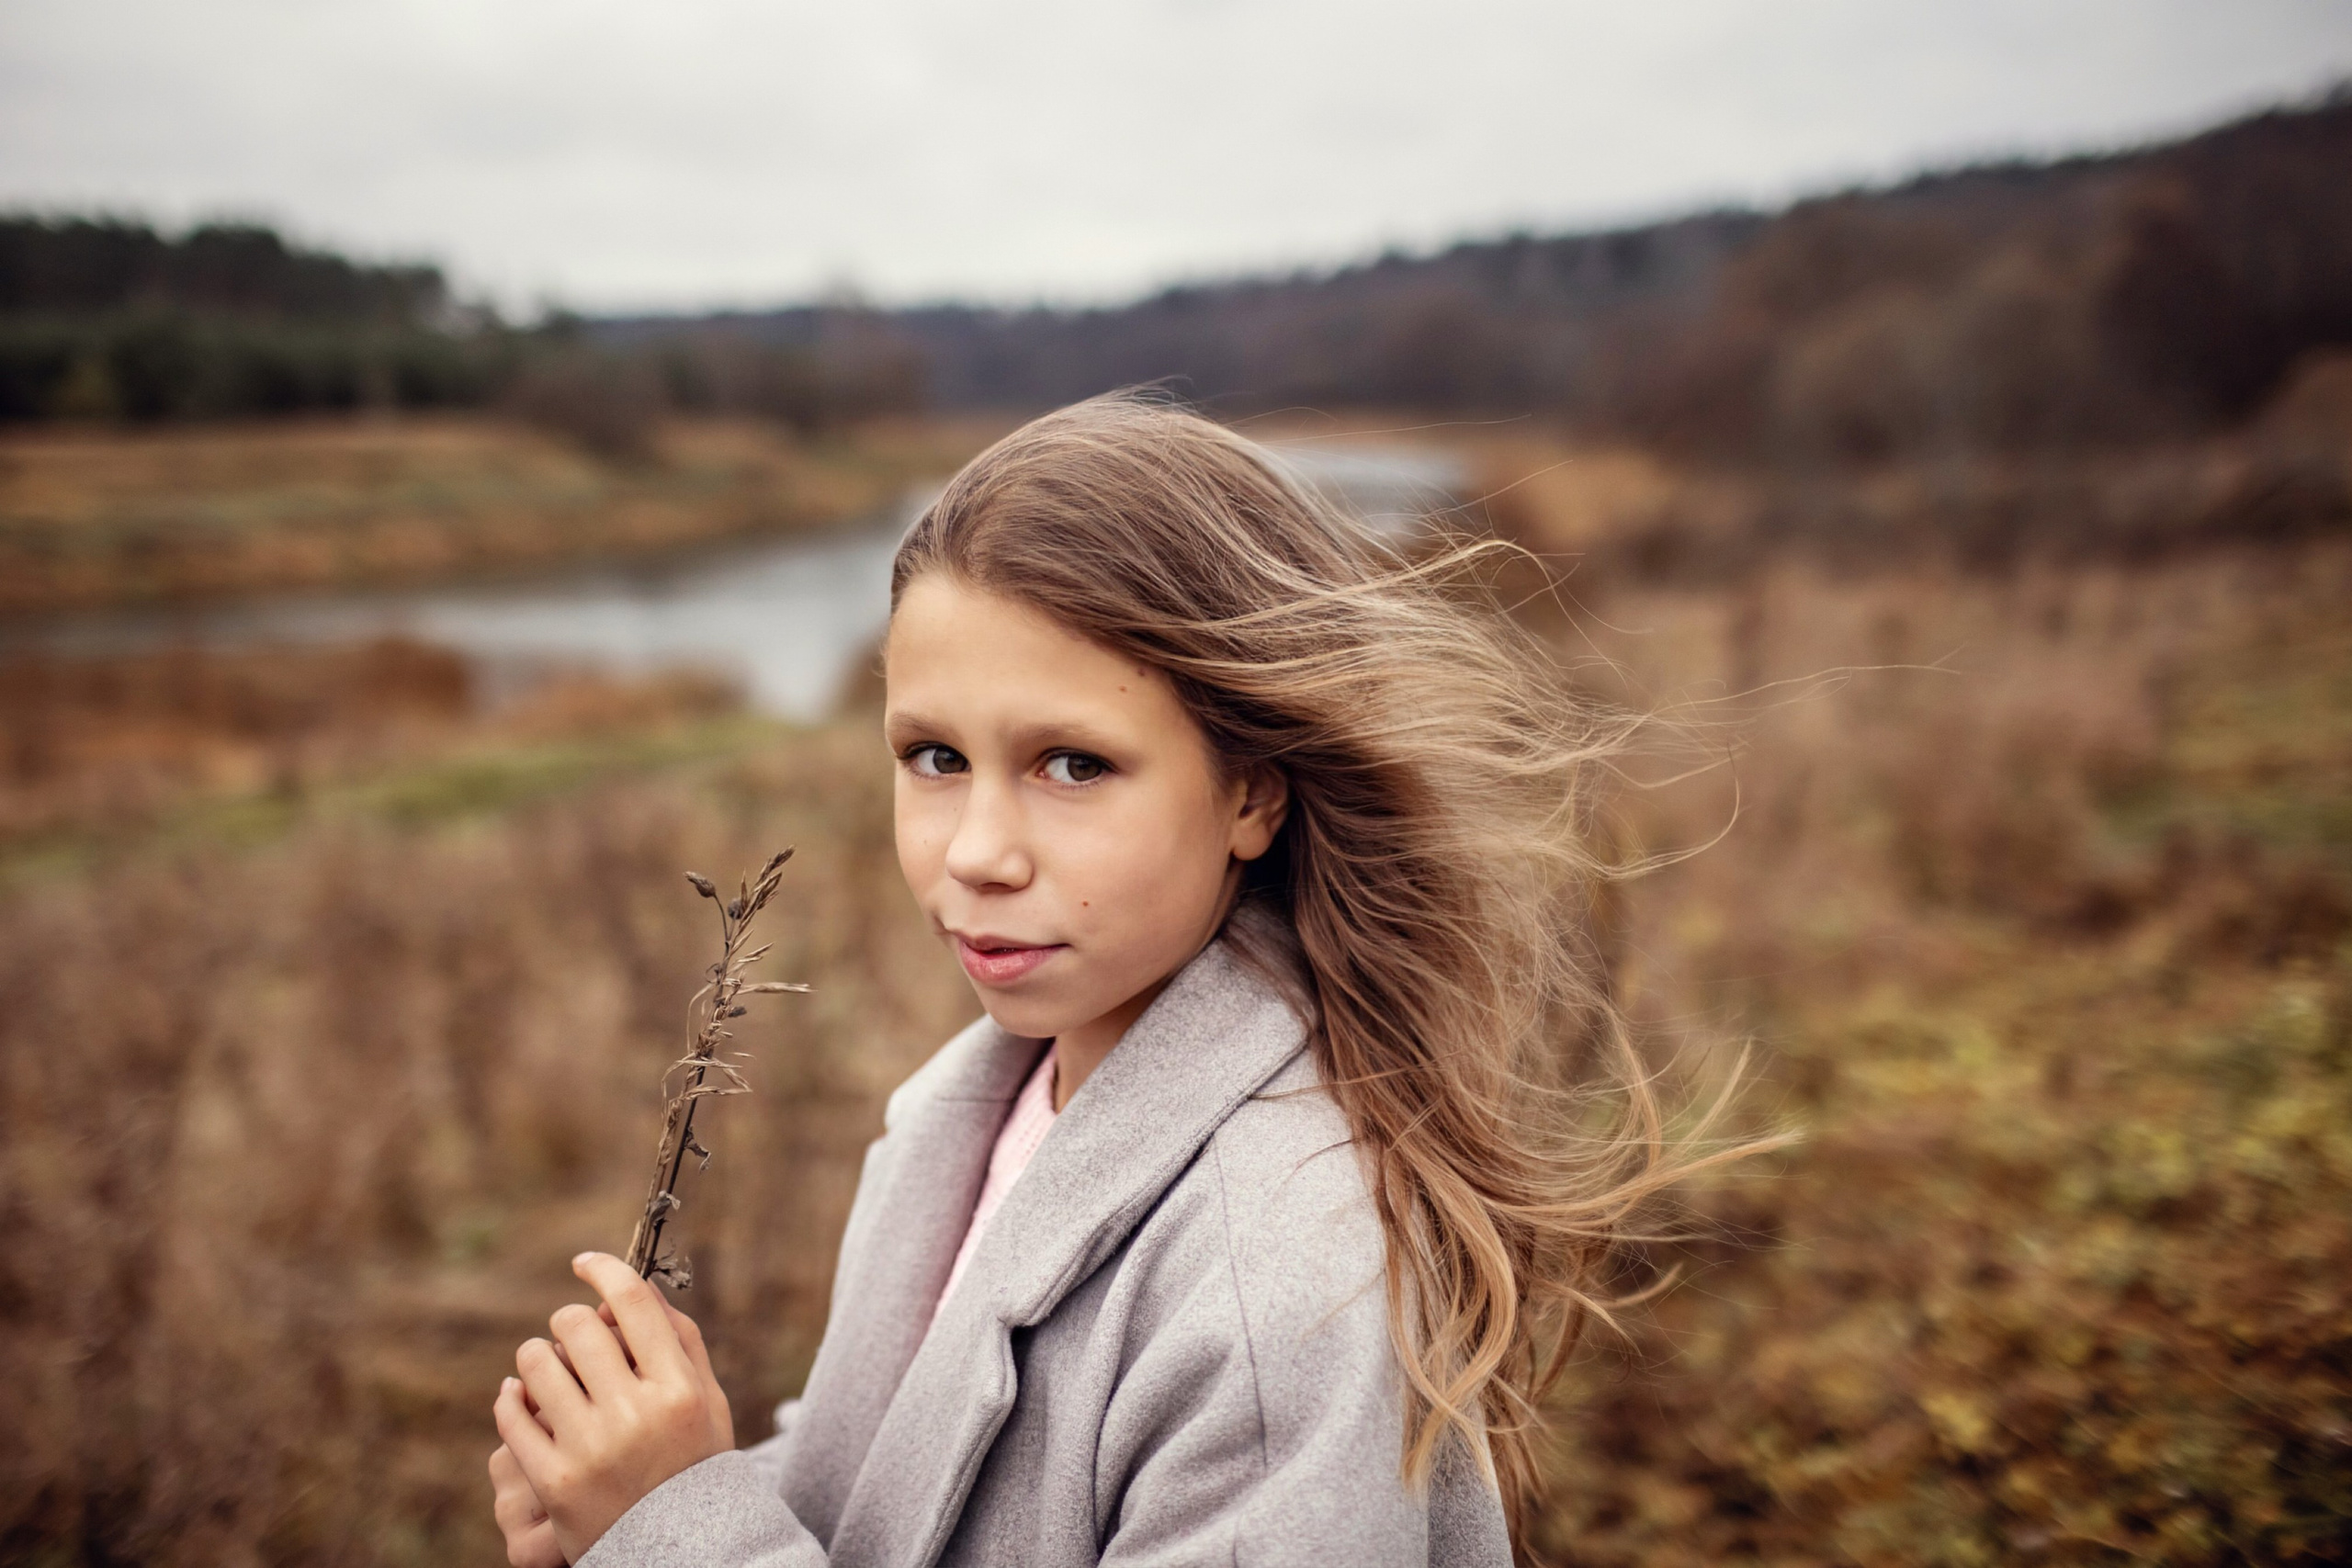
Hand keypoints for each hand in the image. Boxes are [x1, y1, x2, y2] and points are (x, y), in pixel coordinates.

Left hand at [491, 1252, 734, 1563]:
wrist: (683, 1552)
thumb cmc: (695, 1463)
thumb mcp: (707, 1401)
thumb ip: (679, 1340)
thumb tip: (633, 1289)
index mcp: (677, 1389)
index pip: (632, 1302)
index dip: (603, 1270)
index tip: (584, 1263)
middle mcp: (635, 1414)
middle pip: (578, 1326)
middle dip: (570, 1320)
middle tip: (571, 1335)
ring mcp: (591, 1448)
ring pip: (538, 1364)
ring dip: (537, 1356)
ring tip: (547, 1367)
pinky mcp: (553, 1481)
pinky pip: (513, 1416)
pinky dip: (511, 1399)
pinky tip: (520, 1397)